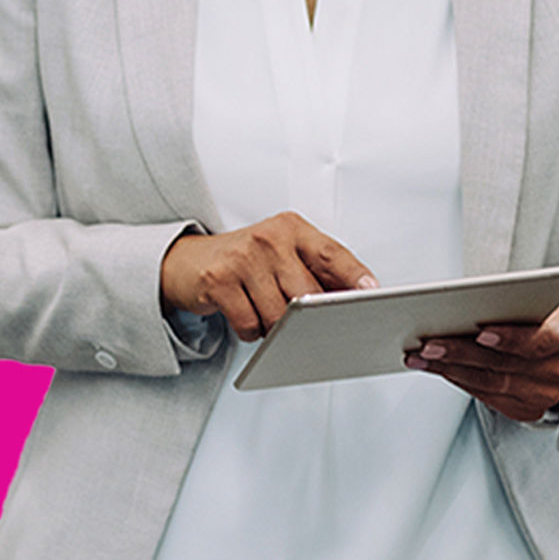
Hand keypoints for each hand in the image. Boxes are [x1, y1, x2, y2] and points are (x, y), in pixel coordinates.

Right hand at [158, 212, 372, 340]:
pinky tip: (244, 315)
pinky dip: (251, 331)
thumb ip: (312, 272)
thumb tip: (349, 302)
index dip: (354, 275)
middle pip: (307, 295)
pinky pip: (250, 324)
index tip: (371, 292)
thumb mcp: (281, 254)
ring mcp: (243, 257)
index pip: (331, 253)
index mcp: (291, 228)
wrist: (186, 263)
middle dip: (308, 319)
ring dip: (275, 327)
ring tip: (263, 311)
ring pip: (279, 315)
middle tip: (305, 326)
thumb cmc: (244, 262)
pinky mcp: (219, 280)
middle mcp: (268, 238)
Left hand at [411, 304, 558, 424]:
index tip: (482, 332)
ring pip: (490, 384)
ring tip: (421, 356)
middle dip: (462, 353)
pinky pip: (487, 397)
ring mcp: (544, 395)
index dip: (512, 338)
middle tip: (429, 344)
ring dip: (450, 369)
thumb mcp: (534, 301)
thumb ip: (509, 303)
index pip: (542, 339)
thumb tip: (460, 304)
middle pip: (504, 364)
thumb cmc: (538, 315)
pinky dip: (459, 381)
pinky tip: (437, 369)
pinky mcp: (527, 410)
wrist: (556, 346)